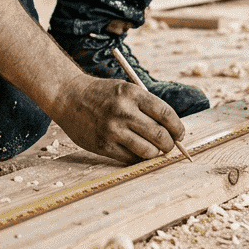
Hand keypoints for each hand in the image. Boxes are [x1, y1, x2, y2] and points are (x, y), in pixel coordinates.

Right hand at [48, 75, 185, 163]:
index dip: (177, 128)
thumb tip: (171, 131)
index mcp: (133, 94)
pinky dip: (137, 157)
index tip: (180, 134)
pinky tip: (135, 150)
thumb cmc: (102, 94)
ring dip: (154, 153)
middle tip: (168, 145)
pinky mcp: (102, 145)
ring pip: (148, 151)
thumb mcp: (126, 90)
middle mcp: (123, 111)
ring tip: (152, 149)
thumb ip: (146, 107)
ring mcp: (112, 129)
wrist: (68, 96)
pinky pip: (130, 158)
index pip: (166, 114)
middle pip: (160, 135)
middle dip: (169, 144)